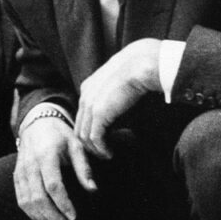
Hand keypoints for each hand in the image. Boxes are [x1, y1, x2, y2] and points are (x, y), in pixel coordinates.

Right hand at [13, 116, 95, 219]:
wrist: (36, 124)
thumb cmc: (59, 135)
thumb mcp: (76, 145)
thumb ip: (84, 168)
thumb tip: (92, 190)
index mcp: (46, 155)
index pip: (53, 185)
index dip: (63, 203)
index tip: (74, 216)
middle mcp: (30, 165)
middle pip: (38, 198)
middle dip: (53, 216)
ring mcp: (21, 172)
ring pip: (27, 202)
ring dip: (42, 217)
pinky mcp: (17, 177)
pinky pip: (21, 200)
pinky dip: (32, 213)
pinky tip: (45, 218)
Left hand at [75, 39, 160, 157]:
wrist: (141, 64)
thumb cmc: (138, 70)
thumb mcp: (120, 82)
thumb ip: (114, 95)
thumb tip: (121, 107)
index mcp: (88, 87)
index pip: (83, 114)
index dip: (91, 129)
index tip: (103, 139)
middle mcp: (85, 96)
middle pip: (80, 126)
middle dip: (90, 143)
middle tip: (103, 152)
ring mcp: (90, 105)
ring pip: (84, 135)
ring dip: (96, 149)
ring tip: (107, 155)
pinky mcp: (98, 114)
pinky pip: (94, 138)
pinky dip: (101, 149)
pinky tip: (110, 153)